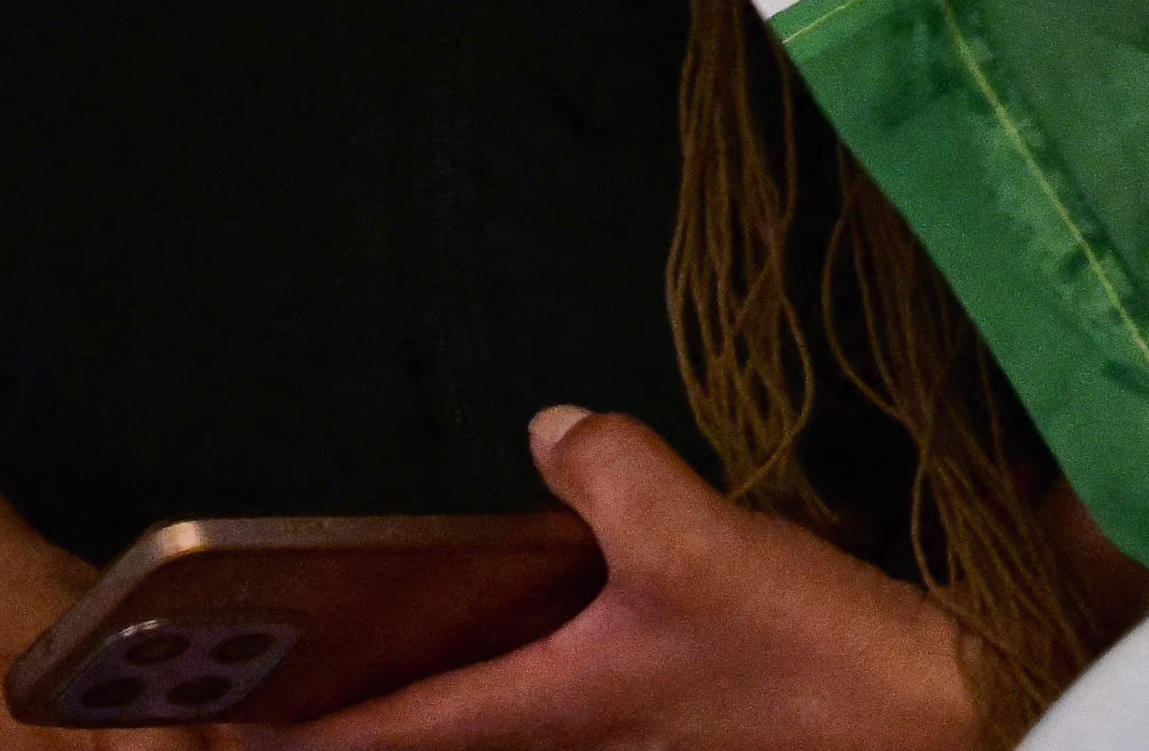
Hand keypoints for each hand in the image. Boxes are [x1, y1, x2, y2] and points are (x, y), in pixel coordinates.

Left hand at [284, 411, 975, 750]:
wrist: (937, 713)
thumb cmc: (802, 653)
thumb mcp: (701, 548)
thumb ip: (614, 476)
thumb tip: (546, 429)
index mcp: (554, 708)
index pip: (393, 732)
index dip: (298, 727)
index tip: (211, 717)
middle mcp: (577, 738)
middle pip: (440, 740)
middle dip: (361, 716)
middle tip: (286, 674)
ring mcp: (634, 736)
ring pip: (504, 724)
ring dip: (446, 697)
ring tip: (397, 642)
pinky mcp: (687, 715)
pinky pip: (571, 701)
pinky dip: (528, 670)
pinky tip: (554, 618)